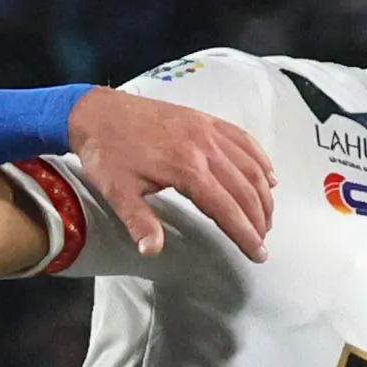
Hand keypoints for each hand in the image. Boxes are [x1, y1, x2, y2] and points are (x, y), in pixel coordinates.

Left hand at [66, 88, 276, 259]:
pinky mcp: (205, 119)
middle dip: (259, 219)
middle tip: (263, 242)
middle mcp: (204, 147)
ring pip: (250, 165)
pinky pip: (243, 139)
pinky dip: (261, 159)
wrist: (97, 112)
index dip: (245, 234)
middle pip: (245, 189)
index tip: (258, 254)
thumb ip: (139, 222)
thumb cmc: (107, 154)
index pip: (226, 208)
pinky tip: (269, 177)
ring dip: (263, 194)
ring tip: (266, 218)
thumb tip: (151, 250)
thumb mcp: (117, 192)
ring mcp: (207, 130)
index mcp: (185, 168)